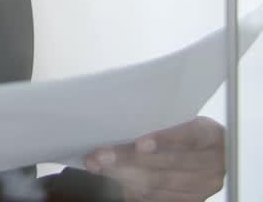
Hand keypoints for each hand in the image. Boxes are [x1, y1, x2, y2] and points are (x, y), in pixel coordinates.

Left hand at [85, 117, 225, 201]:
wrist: (209, 153)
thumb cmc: (185, 130)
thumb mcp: (179, 119)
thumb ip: (159, 123)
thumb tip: (117, 122)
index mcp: (211, 135)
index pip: (189, 136)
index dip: (165, 140)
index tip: (139, 144)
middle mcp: (213, 162)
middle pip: (169, 163)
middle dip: (130, 159)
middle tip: (101, 156)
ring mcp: (205, 184)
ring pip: (161, 183)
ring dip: (125, 175)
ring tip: (99, 167)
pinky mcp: (194, 199)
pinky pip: (161, 197)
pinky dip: (135, 190)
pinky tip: (116, 181)